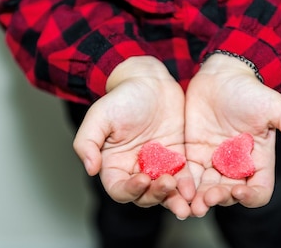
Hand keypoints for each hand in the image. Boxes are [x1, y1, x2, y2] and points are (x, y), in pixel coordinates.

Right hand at [73, 56, 194, 218]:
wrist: (149, 82)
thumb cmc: (121, 97)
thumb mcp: (99, 116)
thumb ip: (87, 142)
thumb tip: (90, 168)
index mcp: (113, 166)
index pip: (119, 190)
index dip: (130, 190)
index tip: (142, 180)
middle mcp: (134, 171)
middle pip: (144, 196)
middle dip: (156, 195)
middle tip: (168, 183)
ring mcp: (157, 168)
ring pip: (165, 193)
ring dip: (174, 199)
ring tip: (185, 199)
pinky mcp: (177, 161)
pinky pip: (183, 179)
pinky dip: (188, 186)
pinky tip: (194, 188)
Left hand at [184, 54, 280, 216]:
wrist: (220, 76)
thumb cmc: (249, 90)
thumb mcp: (275, 105)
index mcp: (259, 161)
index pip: (259, 191)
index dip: (250, 197)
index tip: (238, 191)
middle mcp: (236, 167)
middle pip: (229, 195)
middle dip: (219, 199)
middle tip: (208, 198)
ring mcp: (213, 162)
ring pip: (205, 191)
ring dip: (198, 200)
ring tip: (190, 205)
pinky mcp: (192, 155)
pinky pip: (187, 177)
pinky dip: (183, 186)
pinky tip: (175, 188)